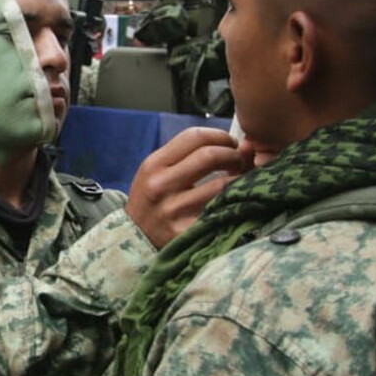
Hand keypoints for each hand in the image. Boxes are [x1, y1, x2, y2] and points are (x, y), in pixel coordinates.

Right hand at [127, 126, 248, 247]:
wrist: (135, 239)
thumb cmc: (153, 200)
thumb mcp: (158, 172)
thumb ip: (189, 155)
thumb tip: (240, 145)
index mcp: (153, 165)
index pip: (195, 137)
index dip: (220, 136)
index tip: (230, 143)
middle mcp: (160, 185)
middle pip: (209, 156)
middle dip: (233, 156)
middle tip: (239, 162)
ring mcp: (173, 210)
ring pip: (221, 185)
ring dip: (240, 180)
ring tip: (239, 182)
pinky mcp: (186, 231)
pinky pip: (220, 211)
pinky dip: (234, 203)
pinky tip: (233, 202)